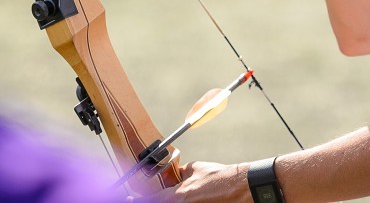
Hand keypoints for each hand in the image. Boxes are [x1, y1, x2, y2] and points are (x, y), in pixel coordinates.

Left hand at [127, 161, 248, 202]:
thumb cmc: (220, 178)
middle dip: (153, 199)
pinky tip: (190, 197)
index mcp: (177, 197)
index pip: (147, 201)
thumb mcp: (196, 169)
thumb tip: (175, 175)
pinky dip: (184, 201)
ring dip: (169, 200)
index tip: (127, 197)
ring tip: (178, 194)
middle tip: (150, 194)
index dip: (135, 199)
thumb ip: (181, 173)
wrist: (241, 188)